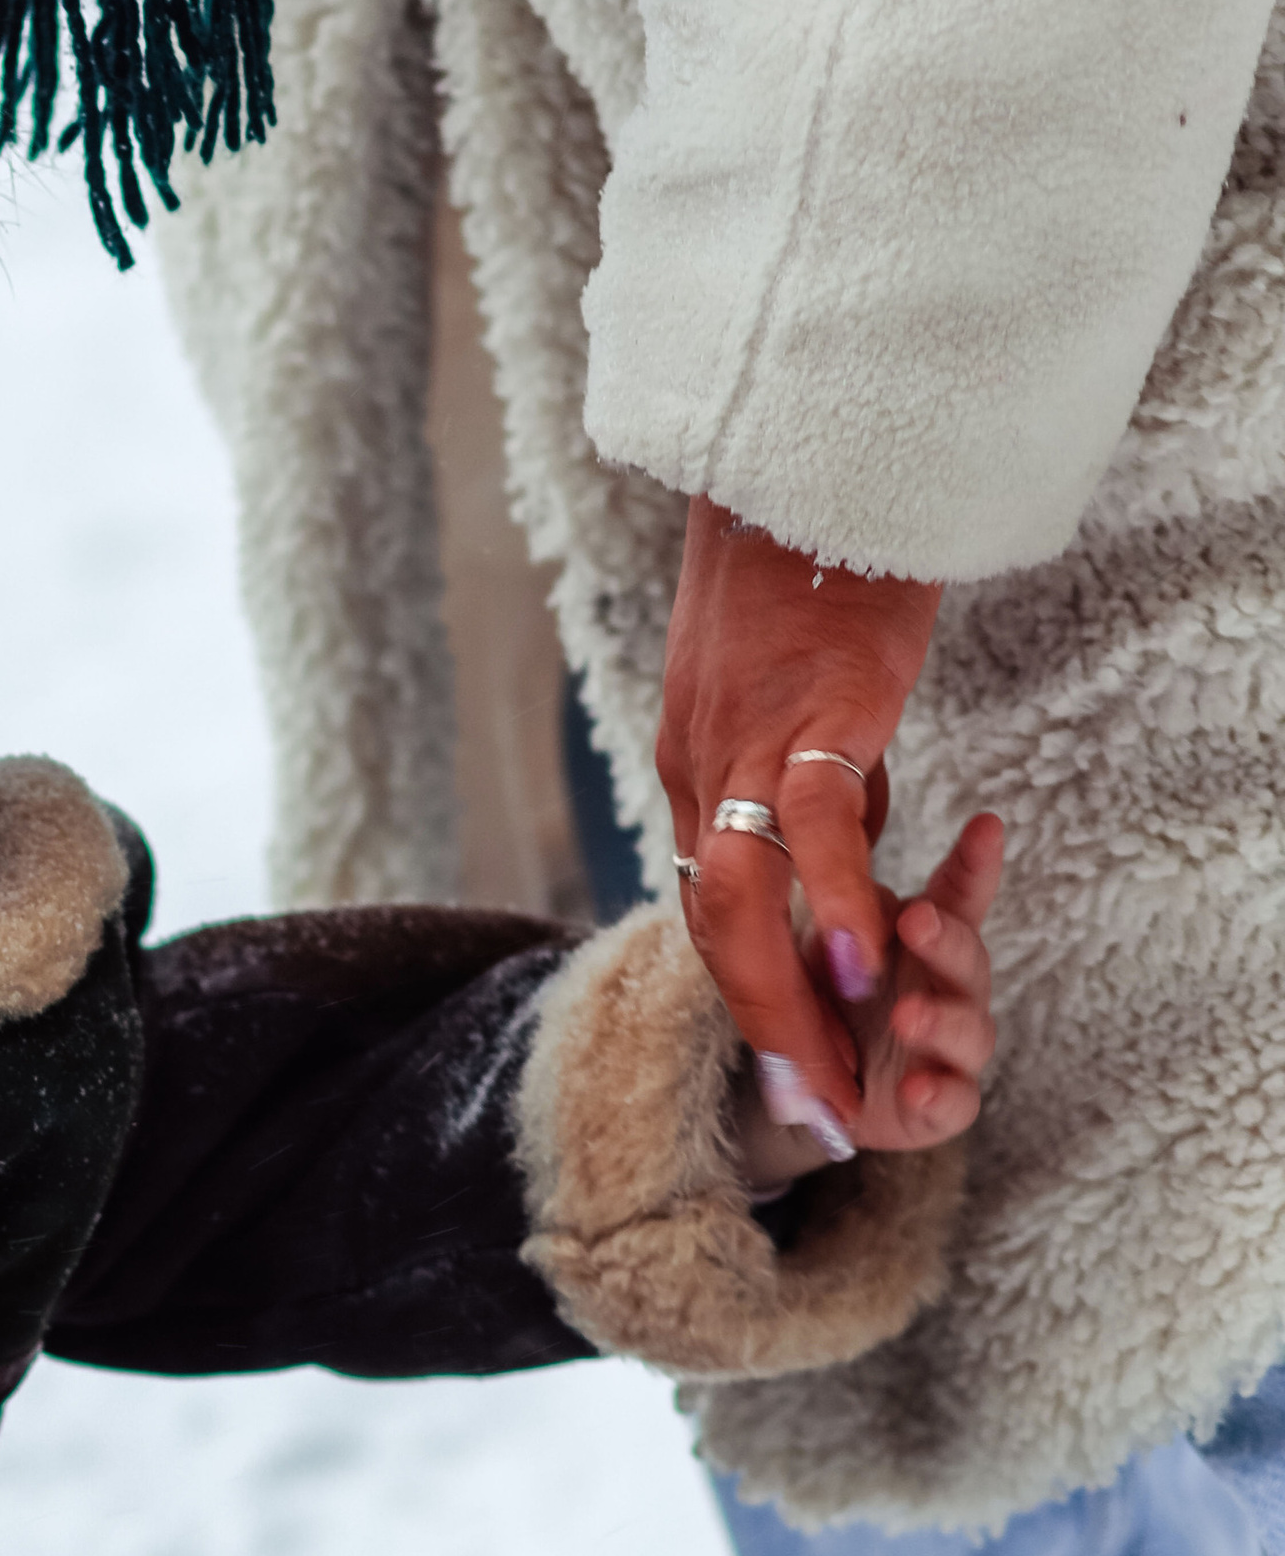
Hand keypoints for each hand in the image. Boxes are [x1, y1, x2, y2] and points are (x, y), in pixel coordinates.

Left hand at [660, 497, 945, 1140]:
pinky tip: (865, 960)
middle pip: (715, 922)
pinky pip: (809, 821)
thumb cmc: (813, 565)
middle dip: (762, 1025)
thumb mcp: (798, 692)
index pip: (710, 905)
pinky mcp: (809, 704)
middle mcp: (696, 758)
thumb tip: (843, 840)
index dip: (748, 992)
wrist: (804, 449)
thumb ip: (805, 770)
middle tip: (810, 1106)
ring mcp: (743, 734)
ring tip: (831, 1065)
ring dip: (784, 989)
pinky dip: (834, 897)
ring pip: (744, 891)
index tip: (791, 1066)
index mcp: (690, 759)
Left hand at [733, 813, 1003, 1186]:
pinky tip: (917, 1086)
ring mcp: (951, 1047)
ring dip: (941, 1020)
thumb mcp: (821, 946)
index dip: (974, 862)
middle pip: (967, 958)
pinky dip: (939, 1094)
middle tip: (919, 922)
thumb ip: (840, 919)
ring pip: (970, 1030)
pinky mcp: (941, 1105)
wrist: (811, 1087)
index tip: (986, 826)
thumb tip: (846, 882)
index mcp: (924, 942)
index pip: (956, 894)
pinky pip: (956, 1101)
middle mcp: (949, 988)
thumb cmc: (828, 997)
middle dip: (947, 940)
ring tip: (906, 1015)